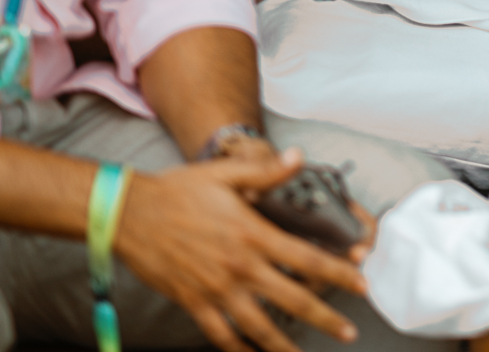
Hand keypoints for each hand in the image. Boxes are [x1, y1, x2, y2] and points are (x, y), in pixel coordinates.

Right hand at [114, 148, 371, 351]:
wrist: (128, 214)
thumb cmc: (178, 191)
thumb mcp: (225, 173)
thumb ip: (266, 171)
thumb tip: (298, 157)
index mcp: (253, 234)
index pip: (308, 259)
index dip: (339, 273)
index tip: (361, 283)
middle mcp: (239, 267)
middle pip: (293, 299)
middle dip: (325, 317)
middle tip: (349, 331)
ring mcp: (216, 289)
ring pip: (260, 326)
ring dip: (285, 344)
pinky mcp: (193, 303)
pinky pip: (221, 335)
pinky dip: (239, 350)